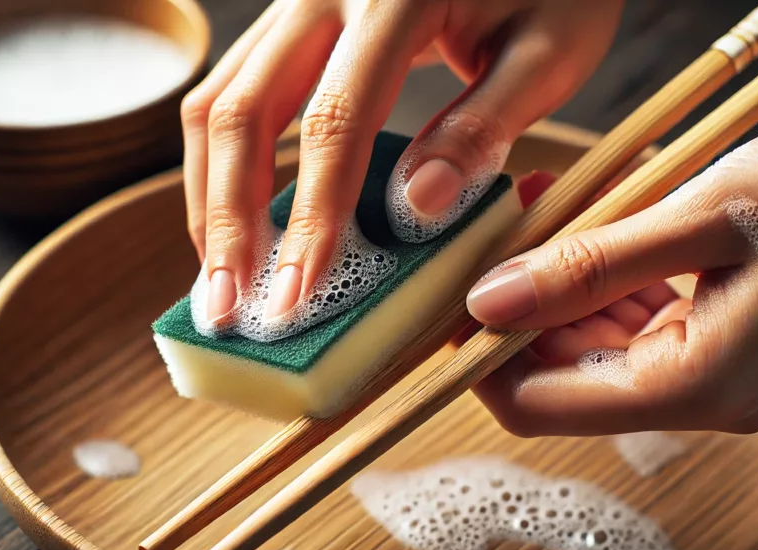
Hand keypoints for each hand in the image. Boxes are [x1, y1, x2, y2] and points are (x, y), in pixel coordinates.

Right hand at [182, 0, 623, 320]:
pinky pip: (234, 91)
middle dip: (227, 221)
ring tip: (221, 280)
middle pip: (242, 111)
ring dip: (211, 197)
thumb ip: (481, 125)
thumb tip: (413, 209)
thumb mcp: (546, 52)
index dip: (312, 217)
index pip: (334, 122)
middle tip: (227, 310)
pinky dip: (225, 165)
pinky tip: (236, 221)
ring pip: (217, 102)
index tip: (296, 299)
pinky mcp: (290, 20)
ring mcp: (295, 1)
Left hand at [464, 102, 757, 436]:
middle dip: (516, 307)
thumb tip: (488, 302)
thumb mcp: (704, 215)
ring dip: (554, 285)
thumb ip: (589, 264)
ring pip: (588, 343)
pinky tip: (590, 226)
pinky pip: (628, 320)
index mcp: (696, 385)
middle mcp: (700, 396)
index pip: (539, 405)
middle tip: (497, 232)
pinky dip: (598, 277)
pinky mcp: (714, 338)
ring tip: (544, 212)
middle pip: (559, 374)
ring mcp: (709, 370)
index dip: (479, 357)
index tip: (448, 297)